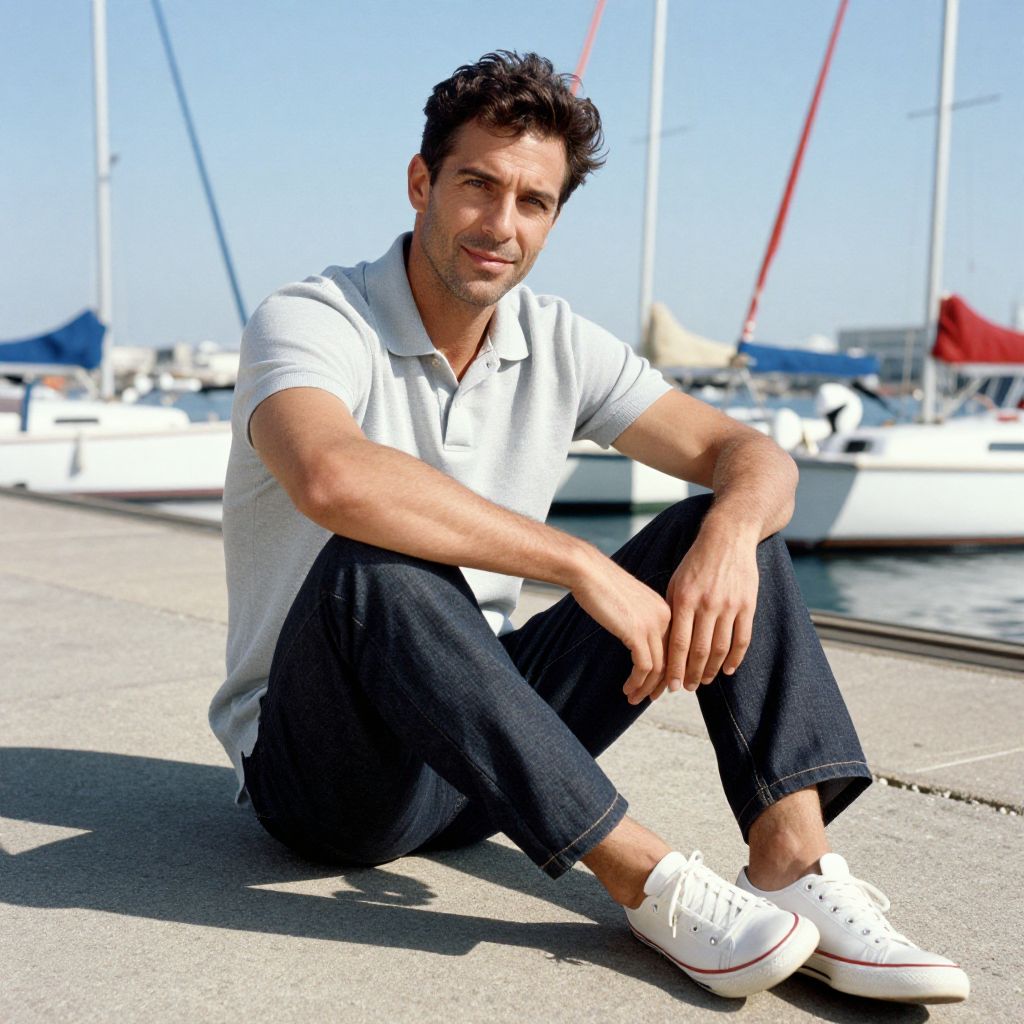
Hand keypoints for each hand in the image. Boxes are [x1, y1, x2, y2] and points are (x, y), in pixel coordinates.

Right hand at [570, 550, 671, 705]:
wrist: (588, 572)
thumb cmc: (601, 585)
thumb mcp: (629, 604)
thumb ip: (640, 620)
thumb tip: (637, 640)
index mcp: (666, 609)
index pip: (675, 647)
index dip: (670, 669)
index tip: (659, 684)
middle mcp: (665, 617)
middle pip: (672, 659)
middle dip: (662, 683)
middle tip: (651, 697)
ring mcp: (653, 625)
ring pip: (660, 667)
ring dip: (647, 687)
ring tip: (634, 698)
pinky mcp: (637, 632)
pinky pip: (644, 667)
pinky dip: (637, 682)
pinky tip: (627, 688)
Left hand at [651, 529, 758, 700]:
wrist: (728, 537)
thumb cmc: (697, 562)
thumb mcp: (677, 581)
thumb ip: (673, 610)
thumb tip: (666, 641)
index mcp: (685, 599)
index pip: (679, 643)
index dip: (675, 668)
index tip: (671, 685)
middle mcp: (707, 604)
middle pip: (699, 650)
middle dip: (692, 674)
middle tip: (687, 688)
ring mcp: (729, 605)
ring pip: (720, 649)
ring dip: (711, 669)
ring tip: (704, 680)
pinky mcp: (747, 604)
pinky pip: (742, 639)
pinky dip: (735, 658)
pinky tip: (727, 669)